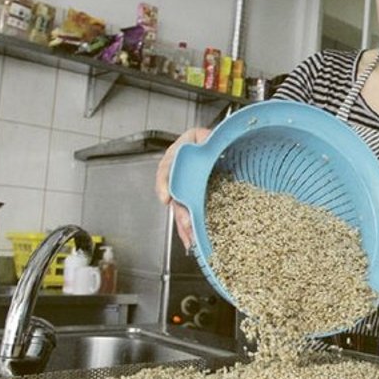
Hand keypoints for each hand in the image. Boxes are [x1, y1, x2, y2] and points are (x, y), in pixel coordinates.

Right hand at [155, 127, 209, 249]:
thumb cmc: (204, 142)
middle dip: (180, 214)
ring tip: (191, 241)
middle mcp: (177, 178)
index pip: (165, 171)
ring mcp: (185, 192)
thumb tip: (206, 138)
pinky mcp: (194, 203)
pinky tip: (195, 243)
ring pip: (182, 212)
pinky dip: (192, 231)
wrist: (213, 150)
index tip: (166, 197)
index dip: (164, 184)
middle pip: (175, 198)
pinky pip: (191, 217)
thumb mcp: (202, 135)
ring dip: (185, 228)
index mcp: (176, 160)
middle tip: (186, 225)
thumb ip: (203, 136)